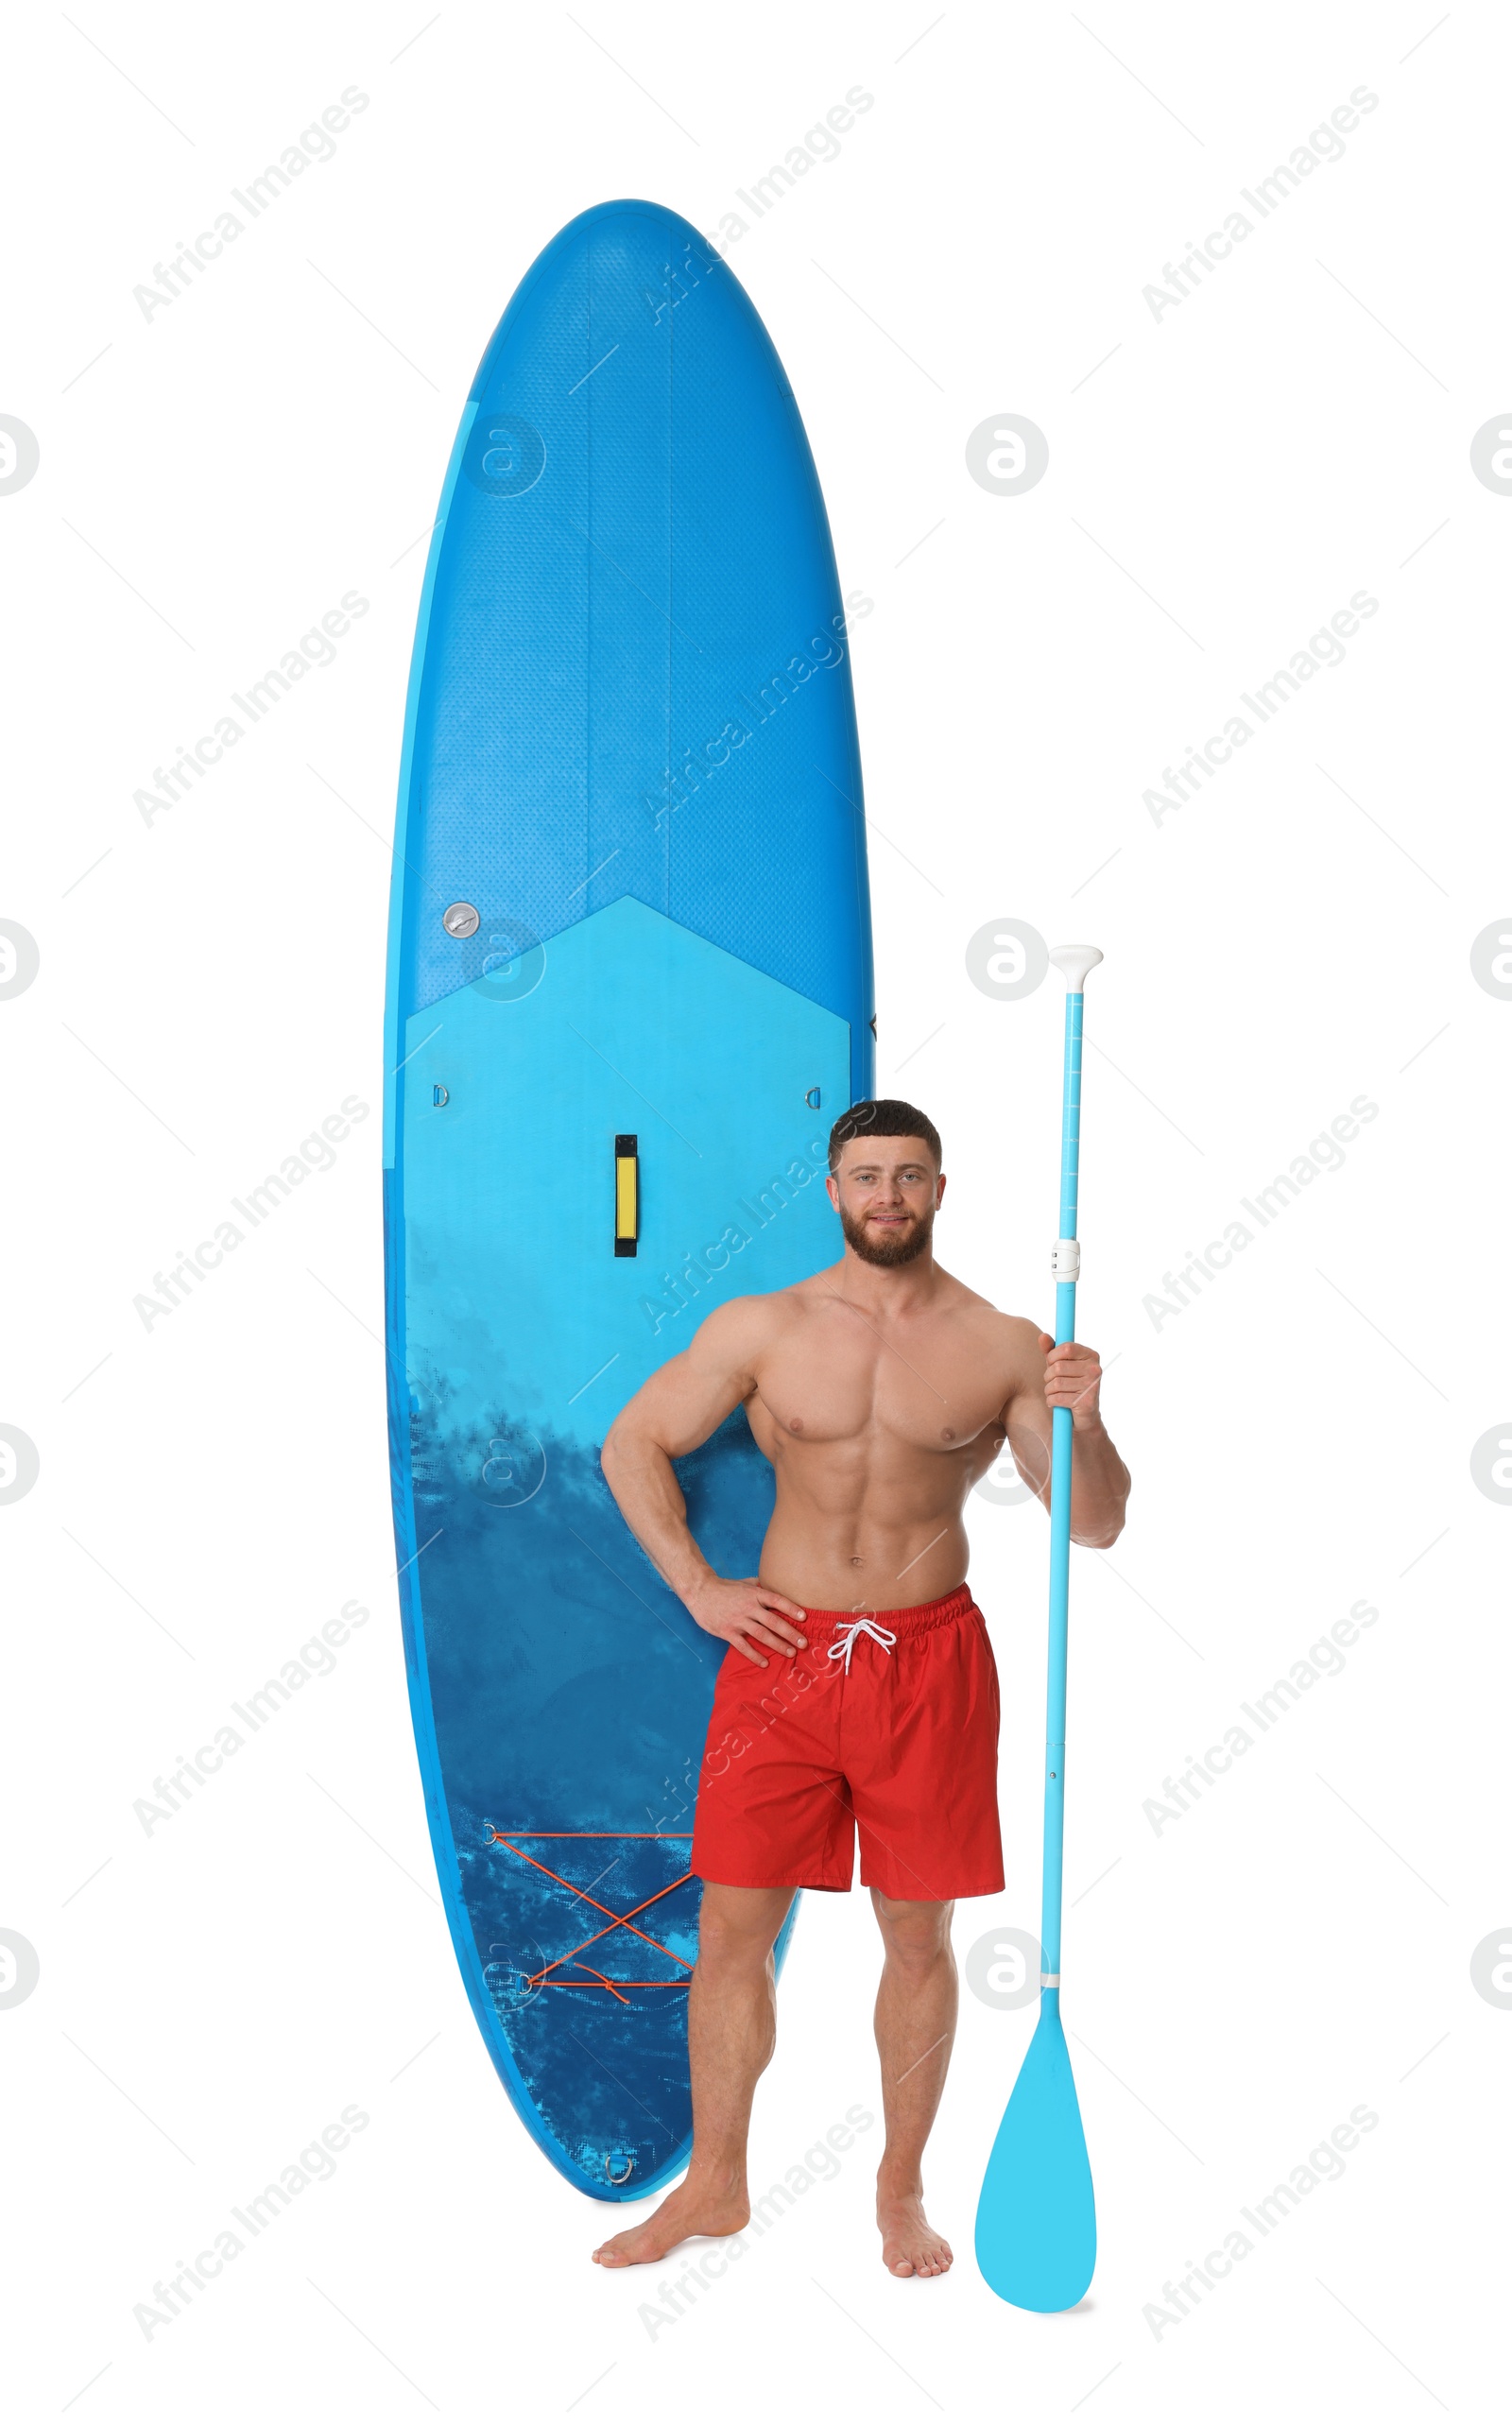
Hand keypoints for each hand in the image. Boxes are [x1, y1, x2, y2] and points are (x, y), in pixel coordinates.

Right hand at [685, 1574, 808, 1666]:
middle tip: (803, 1643)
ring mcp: (738, 1620)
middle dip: (790, 1633)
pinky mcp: (727, 1632)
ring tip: (791, 1653)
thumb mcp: (744, 1583)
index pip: (777, 1601)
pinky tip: (765, 1663)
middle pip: (773, 1621)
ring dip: (778, 1645)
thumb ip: (760, 1585)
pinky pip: (743, 1646)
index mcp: (754, 1594)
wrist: (700, 1592)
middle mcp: (749, 1607)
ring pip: (762, 1635)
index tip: (804, 1617)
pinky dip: (755, 1656)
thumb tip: (775, 1585)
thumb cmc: (724, 1587)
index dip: (791, 1609)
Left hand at [1038, 1335, 1104, 1430]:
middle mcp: (1095, 1369)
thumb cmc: (1071, 1386)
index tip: (1051, 1363)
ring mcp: (1092, 1385)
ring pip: (1056, 1383)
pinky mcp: (1087, 1402)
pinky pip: (1058, 1398)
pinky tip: (1055, 1402)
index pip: (1066, 1348)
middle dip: (1048, 1376)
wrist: (1084, 1416)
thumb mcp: (1060, 1366)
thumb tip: (1043, 1336)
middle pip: (1058, 1367)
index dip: (1052, 1356)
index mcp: (1091, 1355)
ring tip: (1053, 1393)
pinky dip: (1051, 1401)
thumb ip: (1051, 1350)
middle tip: (1052, 1382)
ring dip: (1049, 1390)